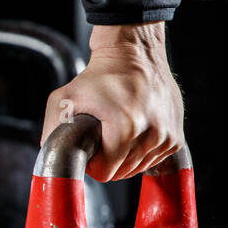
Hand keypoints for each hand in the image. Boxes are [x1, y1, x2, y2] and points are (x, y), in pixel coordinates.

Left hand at [40, 22, 183, 181]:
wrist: (133, 54)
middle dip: (108, 160)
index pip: (105, 172)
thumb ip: (51, 132)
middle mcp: (152, 134)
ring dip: (125, 157)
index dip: (92, 163)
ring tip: (118, 131)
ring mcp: (167, 136)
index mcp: (125, 128)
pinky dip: (141, 152)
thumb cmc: (99, 76)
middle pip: (122, 172)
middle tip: (102, 136)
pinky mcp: (176, 137)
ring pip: (138, 168)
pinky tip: (133, 133)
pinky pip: (153, 160)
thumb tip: (51, 160)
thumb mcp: (63, 99)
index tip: (90, 147)